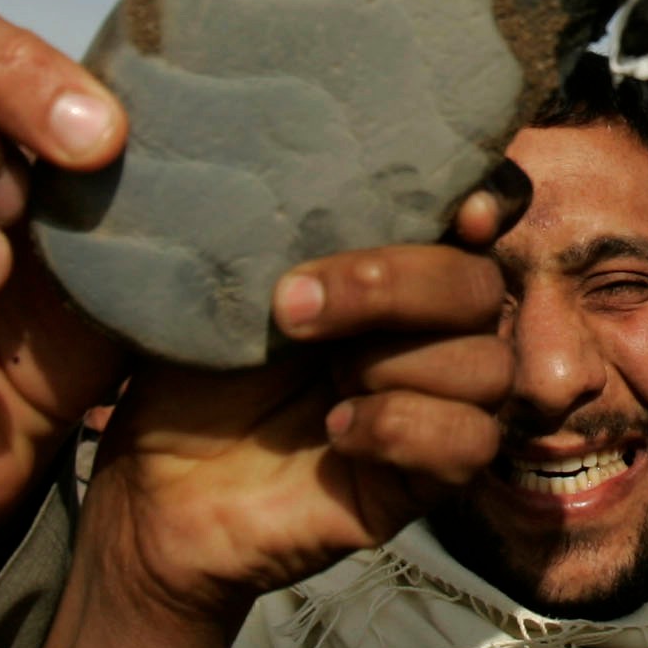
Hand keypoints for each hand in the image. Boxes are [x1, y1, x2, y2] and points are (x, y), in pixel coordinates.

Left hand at [86, 242, 517, 629]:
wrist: (156, 490)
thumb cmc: (186, 377)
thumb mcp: (220, 288)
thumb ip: (275, 230)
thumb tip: (289, 157)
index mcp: (386, 266)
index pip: (483, 214)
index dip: (491, 200)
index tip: (458, 210)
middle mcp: (423, 331)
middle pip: (481, 285)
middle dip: (395, 285)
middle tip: (293, 305)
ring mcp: (431, 404)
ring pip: (489, 365)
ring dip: (398, 362)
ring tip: (319, 383)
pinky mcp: (424, 478)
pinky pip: (471, 444)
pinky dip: (408, 428)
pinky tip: (337, 432)